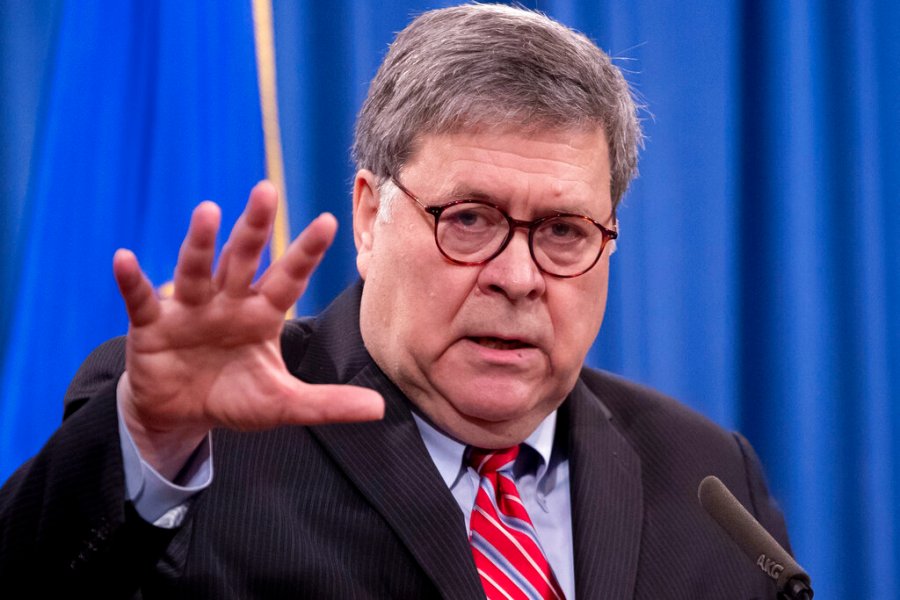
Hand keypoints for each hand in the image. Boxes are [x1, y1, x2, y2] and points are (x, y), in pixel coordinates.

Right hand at [112, 181, 383, 478]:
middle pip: (243, 259)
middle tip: (266, 190)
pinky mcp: (152, 325)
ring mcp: (189, 309)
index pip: (288, 278)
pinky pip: (142, 299)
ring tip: (208, 211)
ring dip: (200, 242)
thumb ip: (327, 404)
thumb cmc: (234, 397)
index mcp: (261, 314)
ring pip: (197, 269)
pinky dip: (133, 280)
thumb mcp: (283, 404)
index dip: (306, 252)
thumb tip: (379, 409)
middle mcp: (228, 302)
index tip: (329, 221)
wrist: (180, 414)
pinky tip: (125, 259)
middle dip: (254, 227)